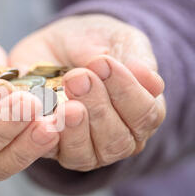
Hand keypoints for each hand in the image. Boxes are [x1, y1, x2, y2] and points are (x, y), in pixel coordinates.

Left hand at [9, 14, 165, 170]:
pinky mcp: (50, 148)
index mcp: (141, 114)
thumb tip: (151, 81)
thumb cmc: (95, 43)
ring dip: (74, 127)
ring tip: (64, 103)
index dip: (126, 91)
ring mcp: (83, 148)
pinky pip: (49, 152)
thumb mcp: (119, 40)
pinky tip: (42, 118)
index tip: (103, 62)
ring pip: (84, 155)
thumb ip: (136, 59)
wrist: (53, 45)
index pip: (145, 116)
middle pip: (116, 140)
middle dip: (97, 107)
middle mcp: (116, 138)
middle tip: (78, 76)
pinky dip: (45, 136)